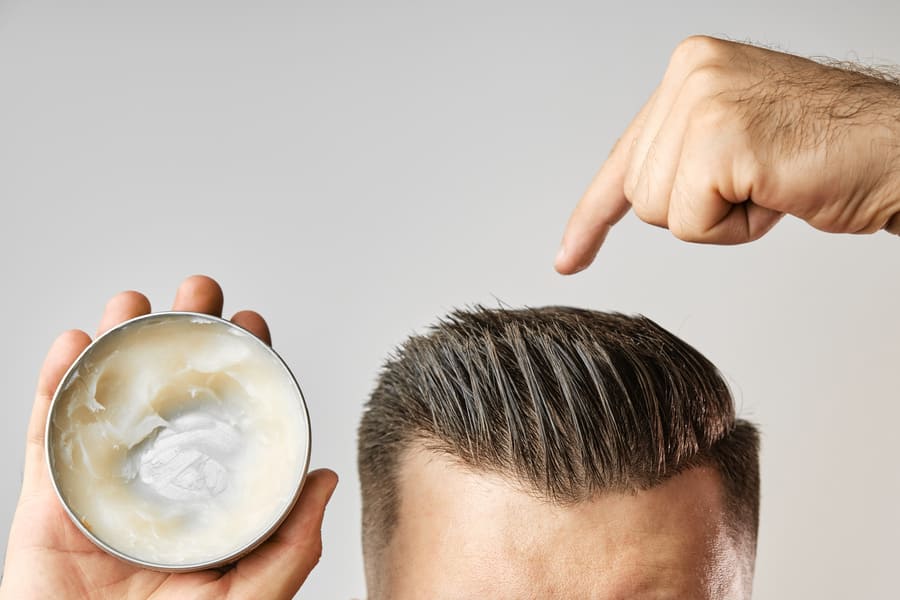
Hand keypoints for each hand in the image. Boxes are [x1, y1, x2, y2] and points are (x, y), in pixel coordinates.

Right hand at [0, 275, 337, 599]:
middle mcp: (157, 482)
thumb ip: (290, 545)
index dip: (241, 368)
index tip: (252, 324)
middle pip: (170, 395)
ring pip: (108, 401)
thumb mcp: (248, 596)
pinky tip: (75, 344)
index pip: (227, 417)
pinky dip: (54, 385)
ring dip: (118, 343)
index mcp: (205, 497)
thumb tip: (324, 480)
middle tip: (199, 292)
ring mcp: (101, 488)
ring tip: (133, 303)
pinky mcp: (49, 503)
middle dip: (183, 334)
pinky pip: (46, 436)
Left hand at [555, 35, 899, 273]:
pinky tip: (775, 191)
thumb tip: (631, 193)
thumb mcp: (736, 140)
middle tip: (760, 179)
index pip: (624, 157)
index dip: (594, 215)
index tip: (568, 257)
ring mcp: (703, 101)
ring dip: (719, 217)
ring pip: (660, 211)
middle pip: (640, 194)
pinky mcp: (721, 138)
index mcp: (690, 69)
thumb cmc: (828, 153)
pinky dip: (735, 227)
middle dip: (698, 208)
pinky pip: (690, 223)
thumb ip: (681, 154)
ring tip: (770, 181)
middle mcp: (690, 74)